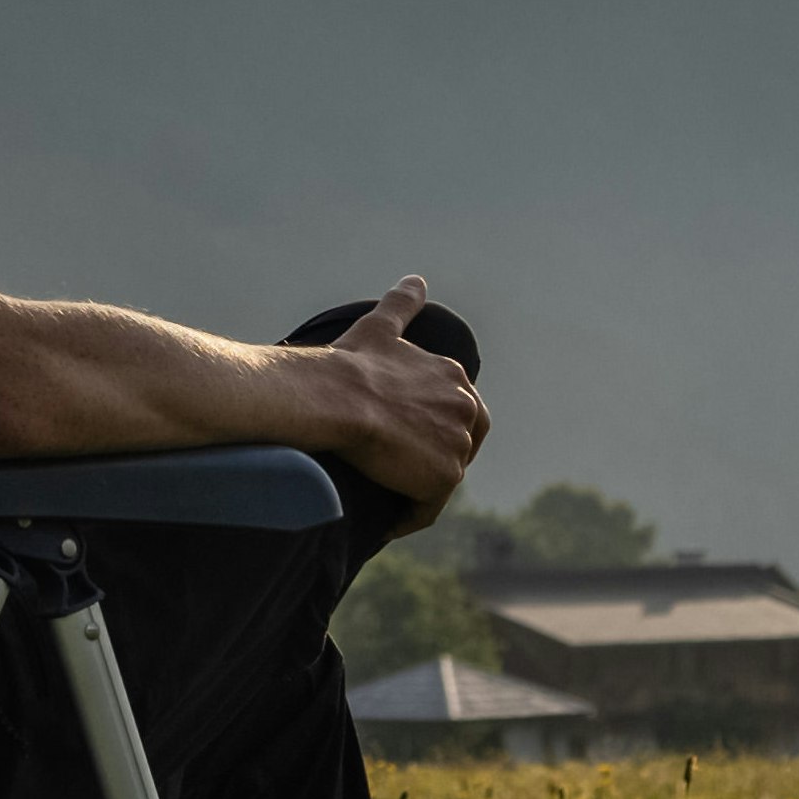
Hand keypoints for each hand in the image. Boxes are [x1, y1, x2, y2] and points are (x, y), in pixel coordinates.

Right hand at [298, 279, 489, 514]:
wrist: (334, 397)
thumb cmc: (349, 364)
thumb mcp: (380, 328)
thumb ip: (402, 306)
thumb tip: (416, 279)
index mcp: (454, 377)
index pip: (458, 412)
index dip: (431, 429)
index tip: (401, 439)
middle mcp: (465, 409)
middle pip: (455, 447)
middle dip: (430, 459)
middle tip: (392, 469)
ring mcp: (457, 446)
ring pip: (439, 478)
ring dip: (416, 488)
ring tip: (382, 495)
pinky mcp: (443, 478)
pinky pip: (426, 508)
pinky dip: (407, 516)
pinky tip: (383, 519)